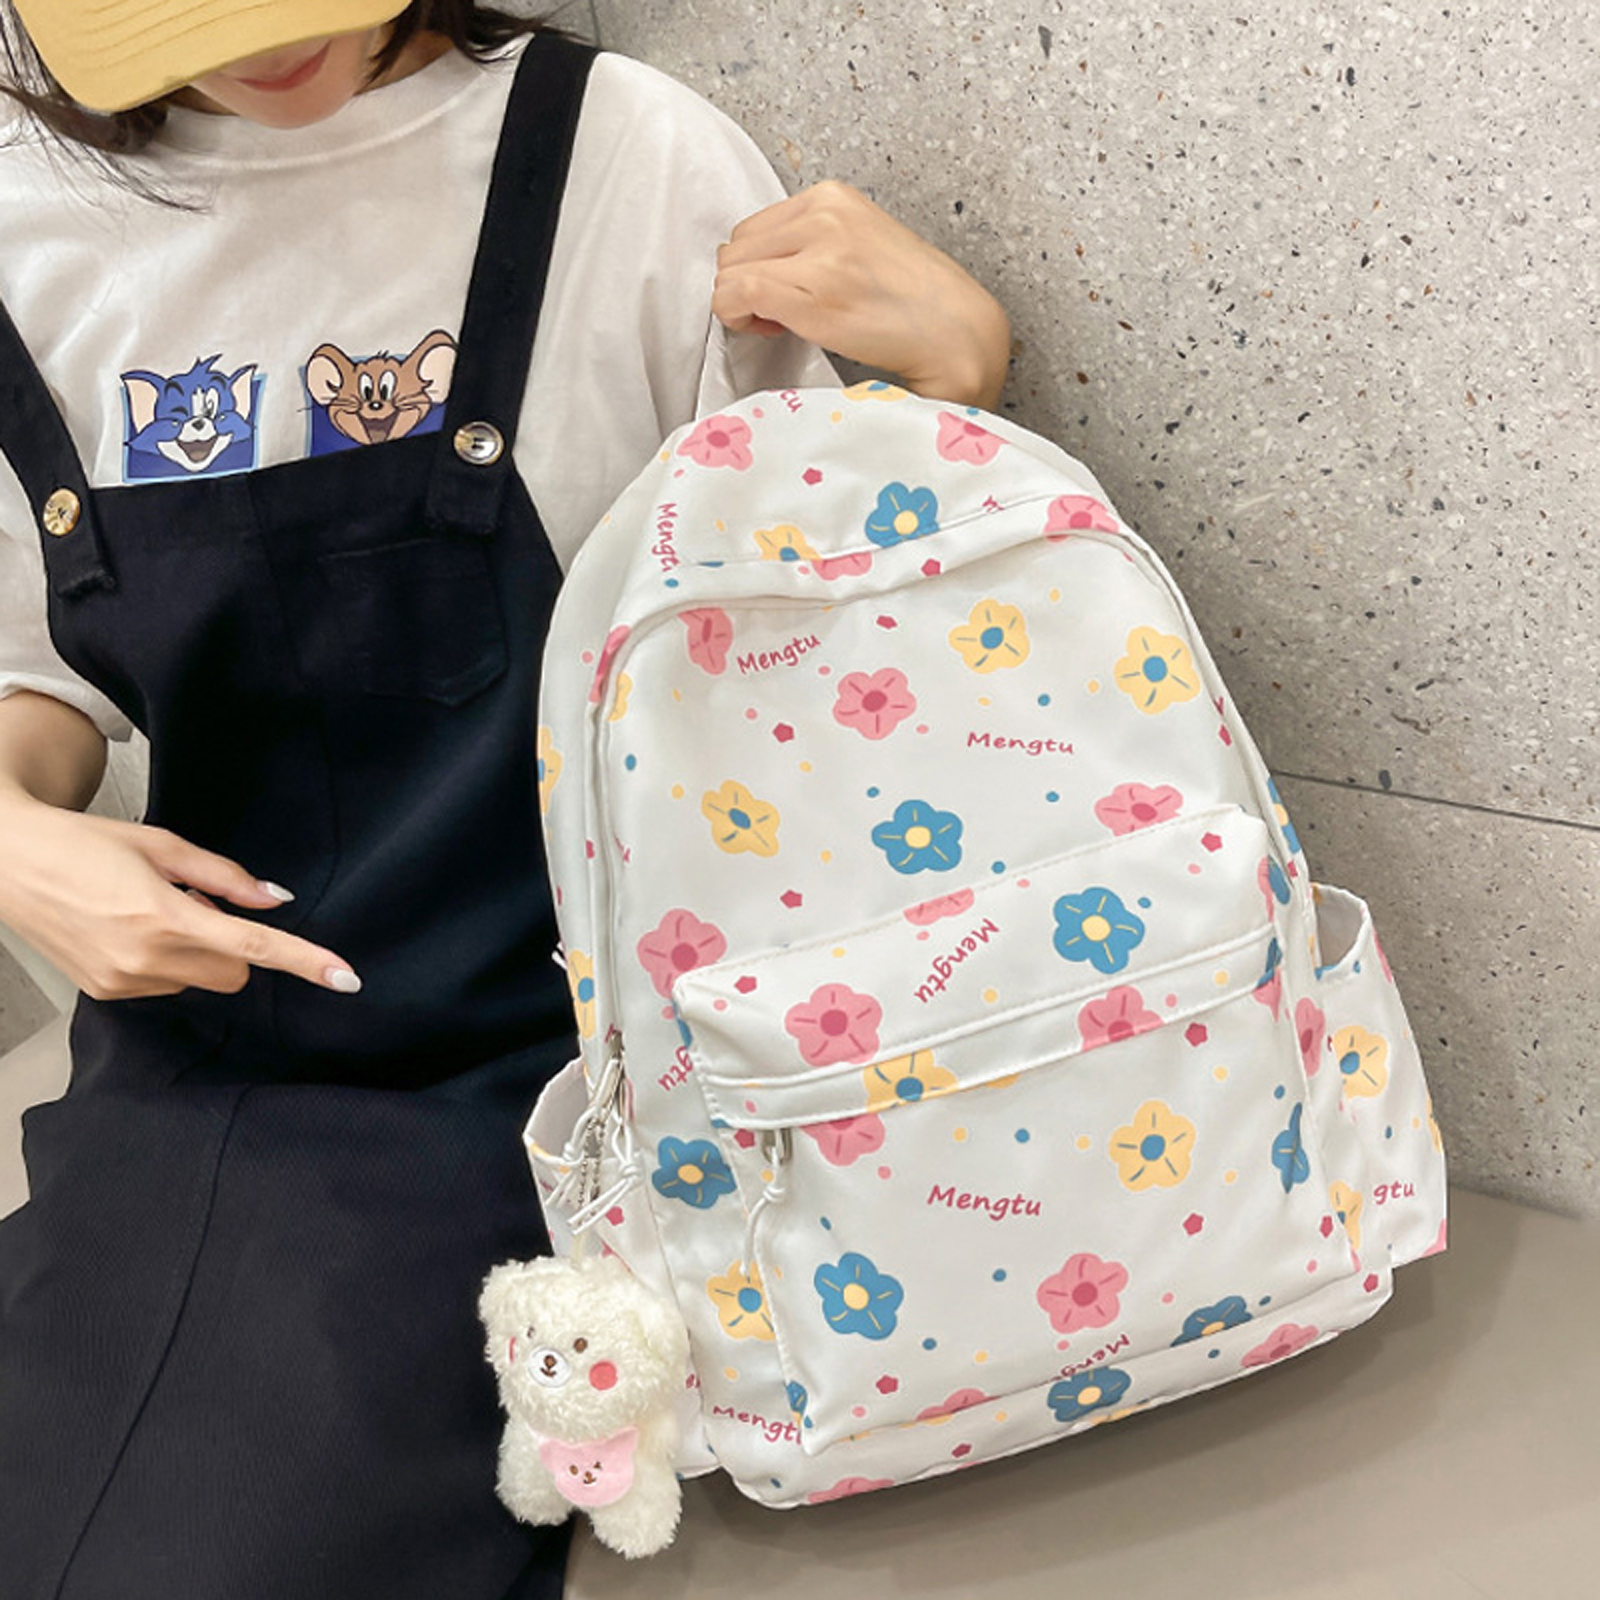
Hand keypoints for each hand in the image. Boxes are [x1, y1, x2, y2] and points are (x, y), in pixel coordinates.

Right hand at [0, 793, 359, 1001]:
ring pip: (201, 980)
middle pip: (236, 972)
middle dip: (235, 945)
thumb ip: (224, 876)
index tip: (345, 976)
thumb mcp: (162, 845)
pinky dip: (167, 961)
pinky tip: (133, 927)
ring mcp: (124, 981)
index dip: (305, 961)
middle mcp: (145, 958)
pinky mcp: (106, 992)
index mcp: (165, 917)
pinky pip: (166, 985)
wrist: (8, 863)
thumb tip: (275, 897)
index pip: (254, 946)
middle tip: (197, 902)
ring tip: (154, 910)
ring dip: (198, 951)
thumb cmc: (84, 845)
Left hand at [714, 180, 1011, 410]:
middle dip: (746, 284)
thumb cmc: (913, 301)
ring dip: (744, 304)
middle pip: (737, 247)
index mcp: (833, 197)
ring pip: (730, 272)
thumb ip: (814, 241)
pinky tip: (775, 331)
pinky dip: (739, 318)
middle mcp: (823, 213)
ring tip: (784, 323)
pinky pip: (737, 295)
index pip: (754, 226)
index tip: (782, 294)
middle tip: (780, 315)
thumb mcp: (860, 245)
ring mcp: (818, 252)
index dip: (757, 266)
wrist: (955, 332)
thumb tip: (759, 264)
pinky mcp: (811, 292)